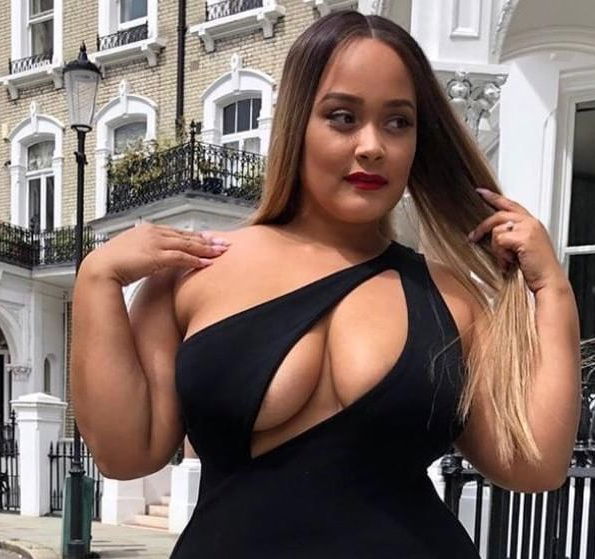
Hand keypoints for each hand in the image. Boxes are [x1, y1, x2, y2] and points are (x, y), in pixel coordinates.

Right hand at [82, 222, 230, 285]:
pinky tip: (207, 263)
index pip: (177, 232)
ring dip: (207, 248)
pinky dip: (196, 259)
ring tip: (222, 252)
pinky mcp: (156, 255)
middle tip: (223, 242)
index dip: (195, 236)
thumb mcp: (132, 254)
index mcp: (147, 230)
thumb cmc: (111, 264)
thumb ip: (147, 254)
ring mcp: (155, 243)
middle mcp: (153, 233)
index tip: (209, 238)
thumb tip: (154, 261)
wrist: (99, 269)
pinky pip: (181, 257)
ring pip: (188, 244)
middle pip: (187, 235)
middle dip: (207, 240)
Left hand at [468, 188, 567, 293]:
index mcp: (532, 223)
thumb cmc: (535, 268)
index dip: (494, 197)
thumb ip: (511, 236)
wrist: (548, 280)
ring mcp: (528, 228)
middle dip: (483, 228)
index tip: (481, 192)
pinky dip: (500, 254)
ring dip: (496, 248)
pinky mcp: (524, 237)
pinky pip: (499, 240)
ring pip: (497, 230)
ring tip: (507, 259)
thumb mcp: (522, 247)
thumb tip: (491, 233)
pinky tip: (510, 262)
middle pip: (498, 216)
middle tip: (473, 237)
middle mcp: (531, 222)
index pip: (510, 204)